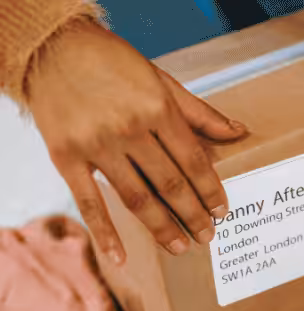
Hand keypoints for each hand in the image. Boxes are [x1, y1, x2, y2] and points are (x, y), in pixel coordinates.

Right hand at [27, 19, 246, 263]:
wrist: (53, 49)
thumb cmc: (114, 62)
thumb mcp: (163, 80)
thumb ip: (200, 112)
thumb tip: (239, 132)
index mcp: (158, 110)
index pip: (194, 161)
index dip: (210, 190)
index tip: (222, 211)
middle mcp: (130, 130)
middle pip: (170, 184)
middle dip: (192, 214)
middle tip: (207, 236)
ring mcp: (97, 146)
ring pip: (137, 198)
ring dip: (161, 227)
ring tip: (180, 247)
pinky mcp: (66, 158)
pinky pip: (90, 203)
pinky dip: (105, 234)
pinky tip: (121, 258)